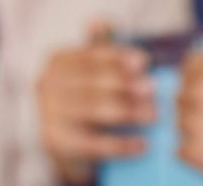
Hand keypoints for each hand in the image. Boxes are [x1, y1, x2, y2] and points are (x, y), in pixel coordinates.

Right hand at [37, 20, 156, 185]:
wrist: (66, 146)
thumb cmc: (86, 102)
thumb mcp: (90, 74)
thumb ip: (98, 51)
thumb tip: (101, 22)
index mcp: (58, 62)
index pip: (90, 55)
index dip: (117, 57)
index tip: (144, 61)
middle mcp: (48, 84)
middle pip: (93, 81)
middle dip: (125, 84)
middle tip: (153, 89)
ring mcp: (51, 113)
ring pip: (95, 110)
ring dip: (128, 111)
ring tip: (154, 115)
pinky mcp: (58, 143)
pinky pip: (96, 143)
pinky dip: (122, 145)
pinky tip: (143, 145)